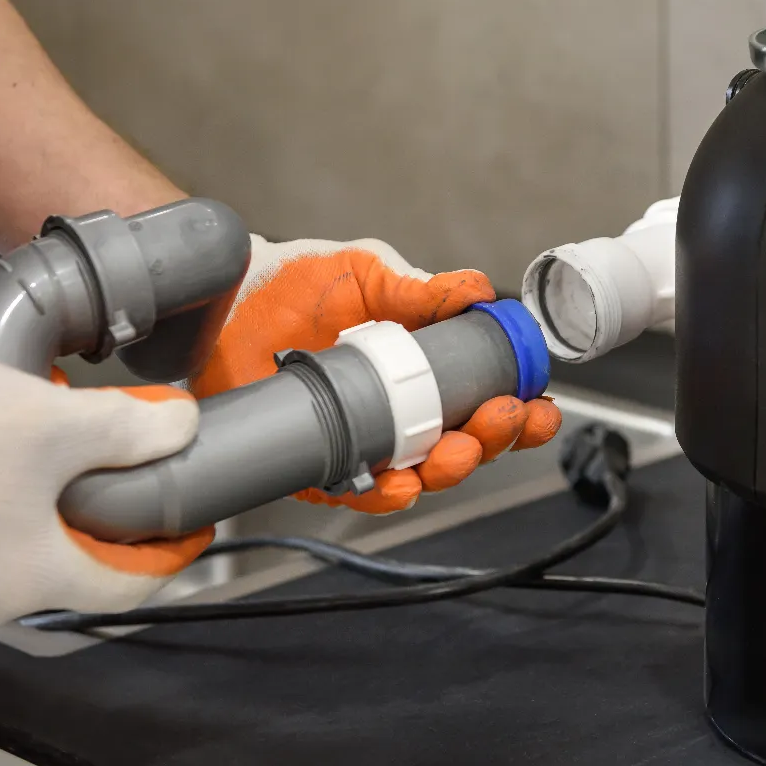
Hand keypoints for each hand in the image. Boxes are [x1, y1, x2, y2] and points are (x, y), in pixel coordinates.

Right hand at [0, 351, 209, 637]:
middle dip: (108, 522)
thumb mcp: (49, 420)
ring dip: (51, 509)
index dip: (171, 555)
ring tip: (62, 449)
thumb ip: (130, 429)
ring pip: (22, 555)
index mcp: (29, 581)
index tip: (192, 526)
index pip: (128, 589)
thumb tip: (182, 427)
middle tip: (128, 470)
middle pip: (75, 573)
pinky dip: (3, 508)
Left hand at [187, 235, 560, 513]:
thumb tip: (478, 292)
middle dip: (495, 439)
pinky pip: (361, 491)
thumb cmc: (296, 282)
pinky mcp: (321, 464)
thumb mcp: (368, 272)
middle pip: (466, 444)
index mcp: (425, 369)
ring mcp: (364, 440)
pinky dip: (386, 492)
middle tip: (503, 418)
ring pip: (423, 474)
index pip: (485, 400)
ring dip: (451, 468)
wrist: (227, 298)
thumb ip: (421, 288)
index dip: (519, 410)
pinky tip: (403, 482)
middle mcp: (401, 411)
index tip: (538, 404)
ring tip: (459, 449)